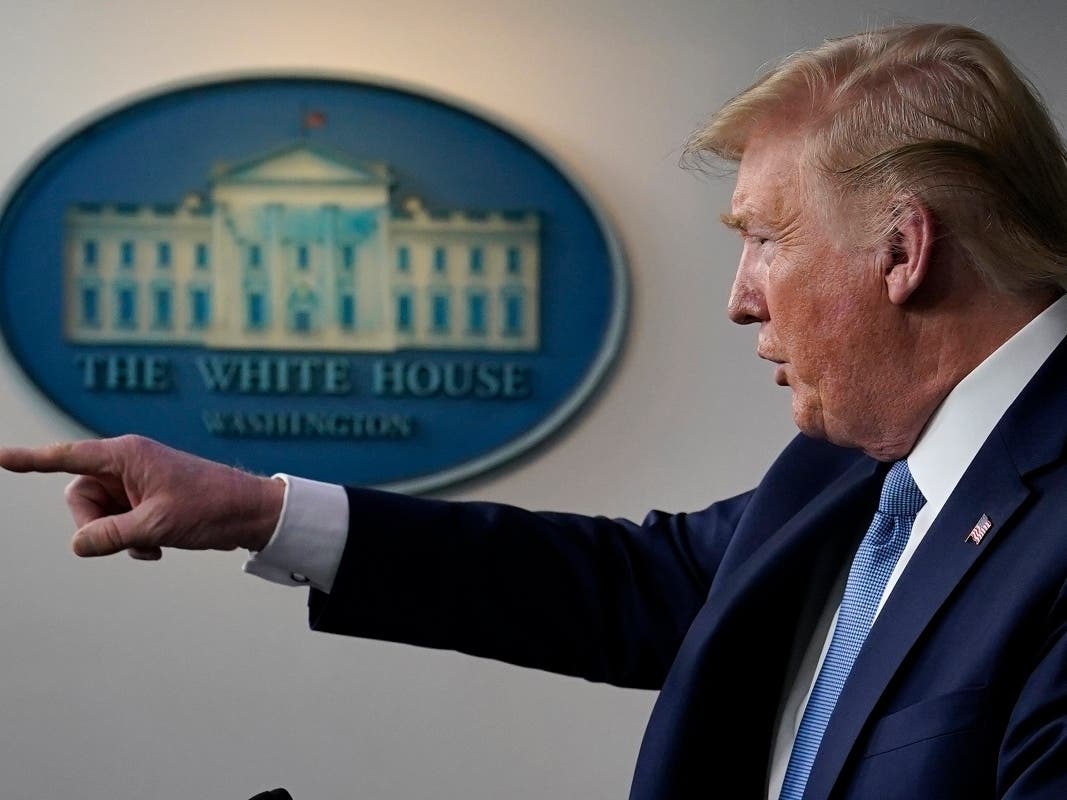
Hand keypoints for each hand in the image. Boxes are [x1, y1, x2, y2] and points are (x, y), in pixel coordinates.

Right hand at [0, 435, 284, 558]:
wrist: (251, 513)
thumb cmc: (210, 508)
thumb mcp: (156, 526)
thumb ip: (111, 535)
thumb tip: (78, 544)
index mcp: (127, 456)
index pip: (67, 457)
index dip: (31, 460)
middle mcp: (127, 465)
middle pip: (79, 497)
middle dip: (93, 525)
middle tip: (126, 540)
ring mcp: (136, 484)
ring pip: (98, 515)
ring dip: (116, 537)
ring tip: (150, 545)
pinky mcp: (146, 501)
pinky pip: (118, 524)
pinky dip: (130, 540)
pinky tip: (157, 550)